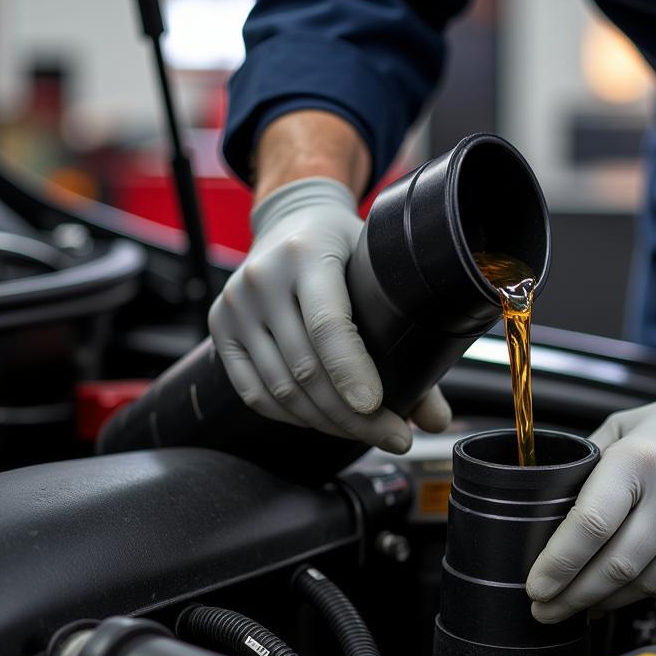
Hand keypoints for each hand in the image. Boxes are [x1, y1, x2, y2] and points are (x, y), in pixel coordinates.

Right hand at [209, 176, 450, 451]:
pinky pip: (254, 393)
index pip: (327, 325)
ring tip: (366, 433)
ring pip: (281, 388)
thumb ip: (414, 337)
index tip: (377, 409)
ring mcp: (235, 304)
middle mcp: (263, 277)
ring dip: (327, 423)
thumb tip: (435, 420)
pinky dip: (292, 417)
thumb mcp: (382, 270)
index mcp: (306, 253)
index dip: (352, 372)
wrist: (291, 219)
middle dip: (353, 415)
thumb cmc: (347, 248)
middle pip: (307, 368)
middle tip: (394, 437)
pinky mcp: (219, 327)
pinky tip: (325, 423)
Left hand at [526, 361, 655, 621]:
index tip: (536, 585)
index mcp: (641, 460)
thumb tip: (551, 504)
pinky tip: (629, 589)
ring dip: (605, 601)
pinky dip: (647, 594)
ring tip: (582, 603)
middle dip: (570, 596)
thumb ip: (590, 462)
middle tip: (546, 609)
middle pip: (611, 568)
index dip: (556, 565)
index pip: (588, 526)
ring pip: (642, 586)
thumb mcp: (630, 426)